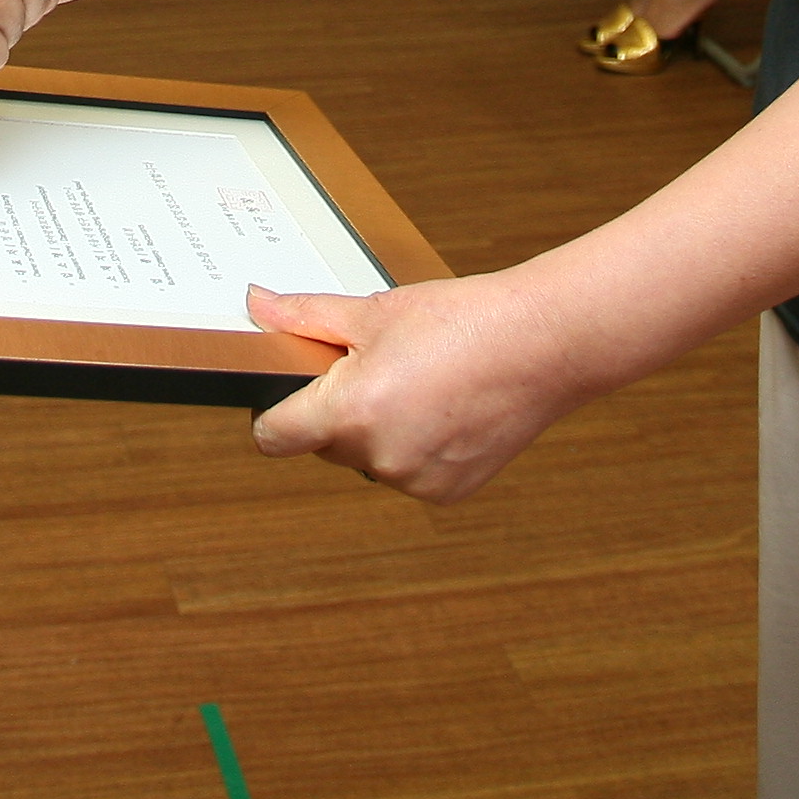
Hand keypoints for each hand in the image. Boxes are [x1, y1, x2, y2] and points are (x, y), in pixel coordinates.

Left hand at [246, 277, 588, 503]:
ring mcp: (415, 480)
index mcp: (351, 412)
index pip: (274, 437)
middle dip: (337, 414)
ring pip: (369, 461)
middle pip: (324, 446)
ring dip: (378, 434)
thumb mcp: (373, 311)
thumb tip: (257, 305)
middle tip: (375, 370)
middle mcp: (379, 457)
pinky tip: (444, 412)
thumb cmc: (461, 322)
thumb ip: (305, 316)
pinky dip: (416, 450)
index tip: (287, 399)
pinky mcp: (447, 493)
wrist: (540, 344)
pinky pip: (408, 474)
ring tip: (418, 386)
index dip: (273, 415)